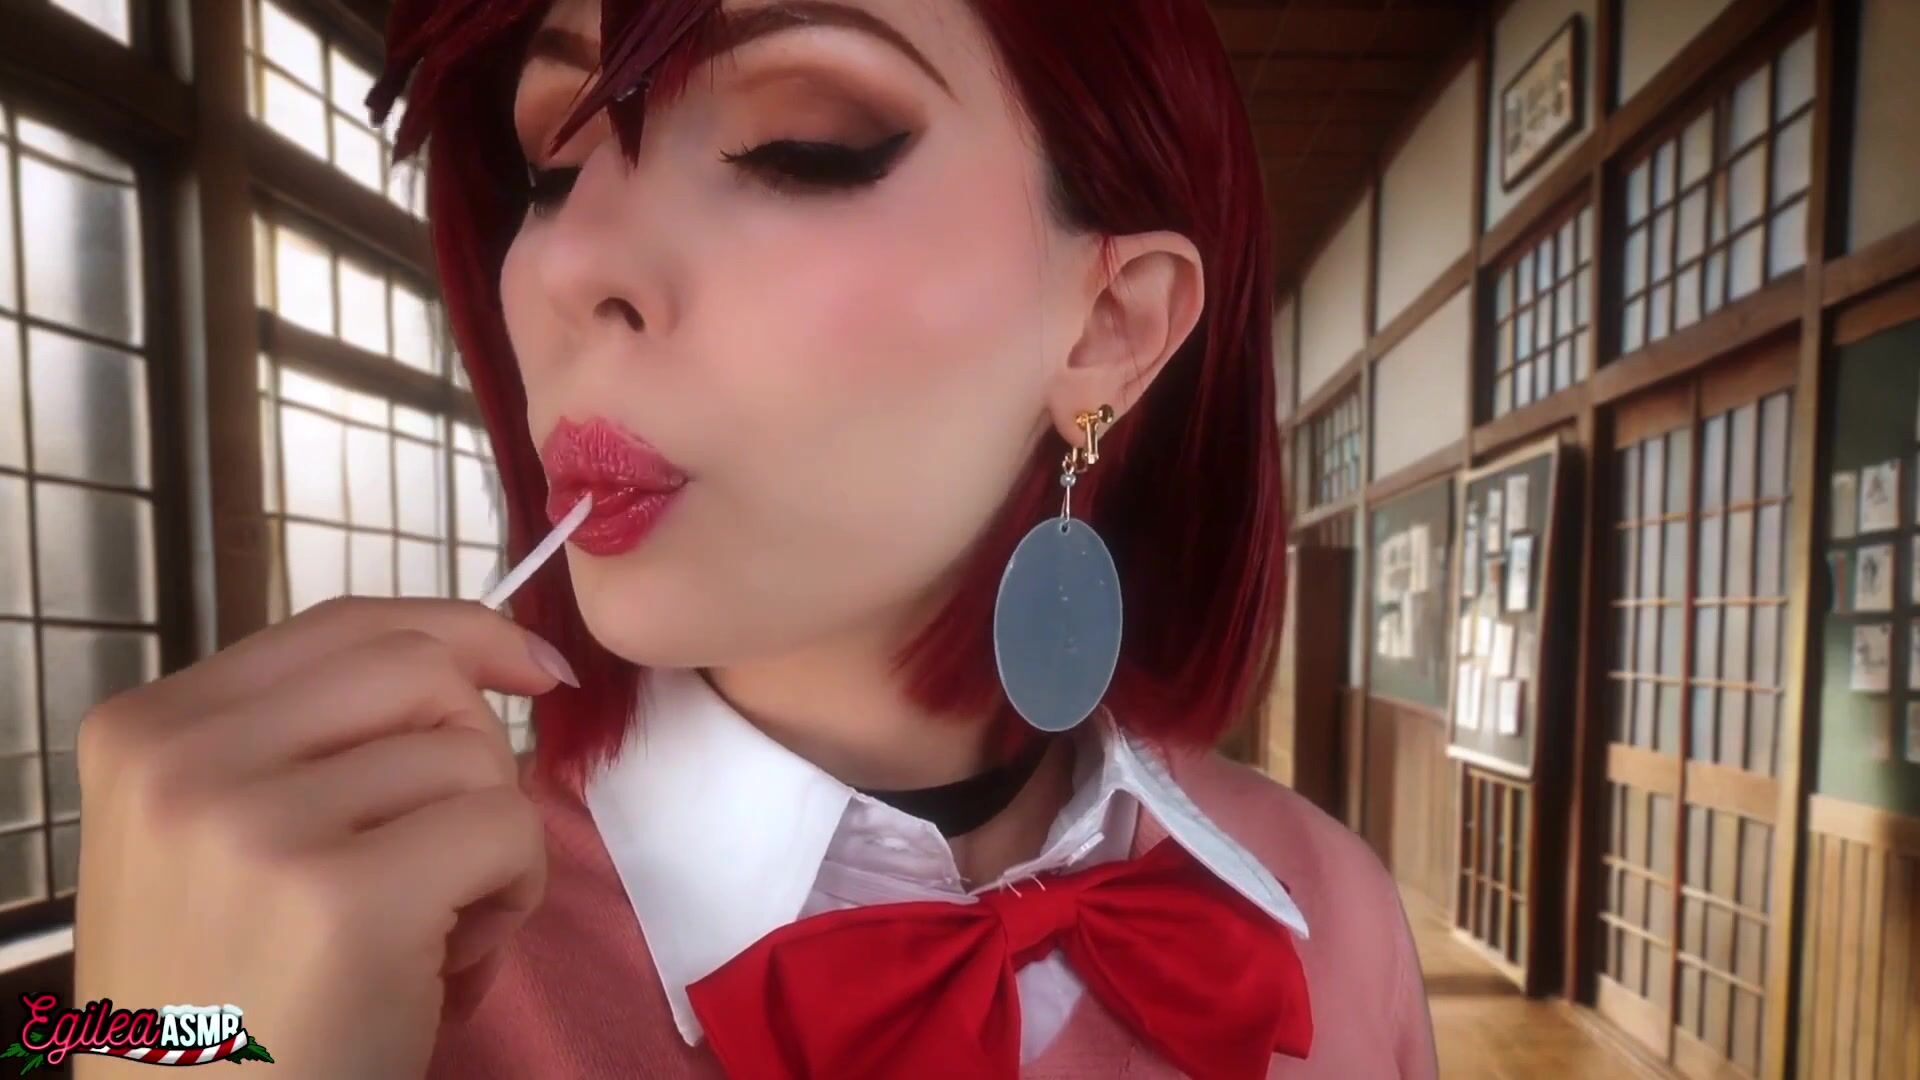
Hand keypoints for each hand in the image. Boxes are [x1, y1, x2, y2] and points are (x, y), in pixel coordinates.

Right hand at [72, 597, 576, 1078]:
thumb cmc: (238, 999)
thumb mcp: (224, 840)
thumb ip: (306, 740)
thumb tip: (475, 653)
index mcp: (148, 731)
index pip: (346, 625)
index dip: (462, 633)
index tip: (534, 670)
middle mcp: (183, 761)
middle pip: (419, 670)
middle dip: (476, 749)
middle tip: (452, 847)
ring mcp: (255, 826)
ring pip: (470, 756)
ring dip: (488, 842)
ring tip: (428, 929)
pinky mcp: (343, 896)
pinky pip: (505, 829)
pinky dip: (515, 892)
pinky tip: (457, 958)